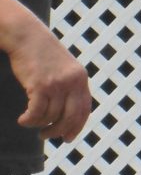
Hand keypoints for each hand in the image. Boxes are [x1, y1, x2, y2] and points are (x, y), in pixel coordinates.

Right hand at [5, 15, 90, 141]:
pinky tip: (22, 120)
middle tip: (46, 136)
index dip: (76, 126)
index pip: (84, 109)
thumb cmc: (42, 54)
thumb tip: (65, 115)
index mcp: (81, 78)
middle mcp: (73, 81)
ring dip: (38, 123)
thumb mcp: (62, 69)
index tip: (67, 138)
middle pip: (70, 117)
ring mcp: (57, 83)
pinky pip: (36, 112)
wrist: (27, 36)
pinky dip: (29, 120)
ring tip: (29, 121)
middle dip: (58, 131)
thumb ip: (68, 87)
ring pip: (50, 116)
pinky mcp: (40, 85)